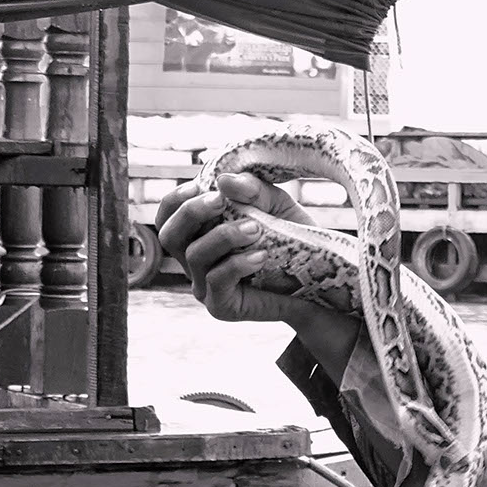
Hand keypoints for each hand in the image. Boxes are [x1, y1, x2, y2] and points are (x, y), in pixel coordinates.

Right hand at [155, 171, 312, 325]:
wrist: (317, 281)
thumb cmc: (291, 240)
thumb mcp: (275, 205)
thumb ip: (252, 189)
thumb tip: (223, 180)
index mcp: (199, 234)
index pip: (168, 216)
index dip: (178, 199)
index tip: (202, 185)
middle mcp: (196, 261)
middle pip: (170, 235)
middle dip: (191, 212)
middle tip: (221, 201)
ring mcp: (205, 286)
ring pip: (194, 256)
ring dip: (223, 236)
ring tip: (255, 229)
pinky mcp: (221, 306)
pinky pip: (216, 281)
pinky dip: (237, 264)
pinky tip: (261, 255)